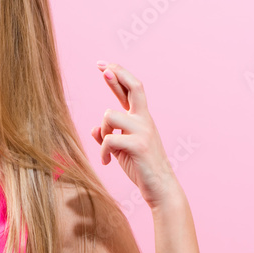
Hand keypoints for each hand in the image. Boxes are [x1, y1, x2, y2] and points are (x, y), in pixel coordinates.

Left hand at [91, 61, 179, 207]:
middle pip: (135, 87)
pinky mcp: (138, 144)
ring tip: (107, 151)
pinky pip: (109, 139)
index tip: (103, 65)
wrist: (159, 187)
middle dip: (117, 74)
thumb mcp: (121, 149)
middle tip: (102, 67)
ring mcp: (143, 131)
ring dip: (102, 132)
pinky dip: (103, 152)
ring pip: (109, 115)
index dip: (118, 75)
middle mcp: (144, 120)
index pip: (131, 90)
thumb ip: (109, 136)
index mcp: (141, 118)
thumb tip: (93, 129)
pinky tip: (107, 163)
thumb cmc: (140, 167)